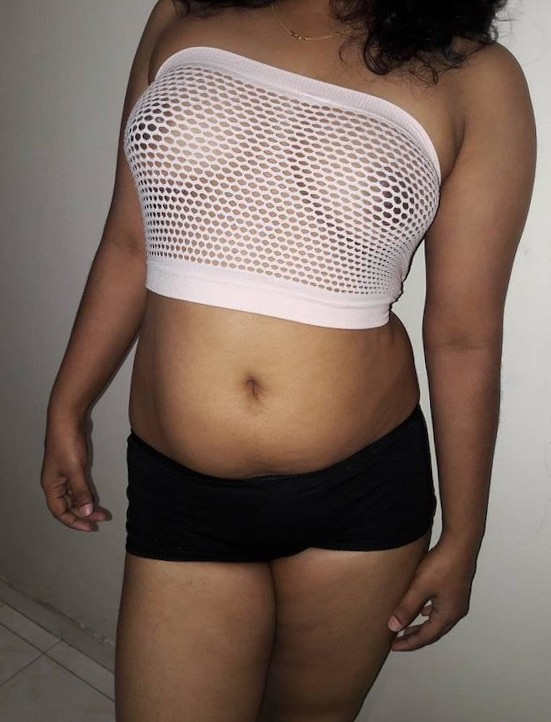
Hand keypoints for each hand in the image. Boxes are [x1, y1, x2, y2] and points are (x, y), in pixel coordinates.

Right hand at [40, 415, 109, 531]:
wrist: (68, 419)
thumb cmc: (66, 444)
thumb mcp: (74, 470)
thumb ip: (81, 492)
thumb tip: (85, 512)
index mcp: (51, 486)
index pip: (60, 512)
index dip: (74, 522)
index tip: (91, 526)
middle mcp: (56, 483)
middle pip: (68, 506)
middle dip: (84, 514)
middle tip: (102, 519)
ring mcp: (64, 474)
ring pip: (74, 497)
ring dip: (87, 505)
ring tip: (103, 512)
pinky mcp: (73, 466)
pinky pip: (79, 486)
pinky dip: (87, 494)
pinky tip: (96, 498)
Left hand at [387, 538, 477, 650]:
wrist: (460, 543)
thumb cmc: (442, 564)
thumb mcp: (420, 586)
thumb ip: (406, 607)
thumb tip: (393, 627)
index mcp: (448, 614)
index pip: (426, 636)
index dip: (409, 643)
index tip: (394, 646)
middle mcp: (456, 611)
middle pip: (434, 631)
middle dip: (416, 637)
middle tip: (398, 641)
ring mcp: (458, 600)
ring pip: (438, 620)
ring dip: (423, 626)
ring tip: (408, 628)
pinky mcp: (456, 589)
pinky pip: (441, 609)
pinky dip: (430, 613)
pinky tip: (423, 608)